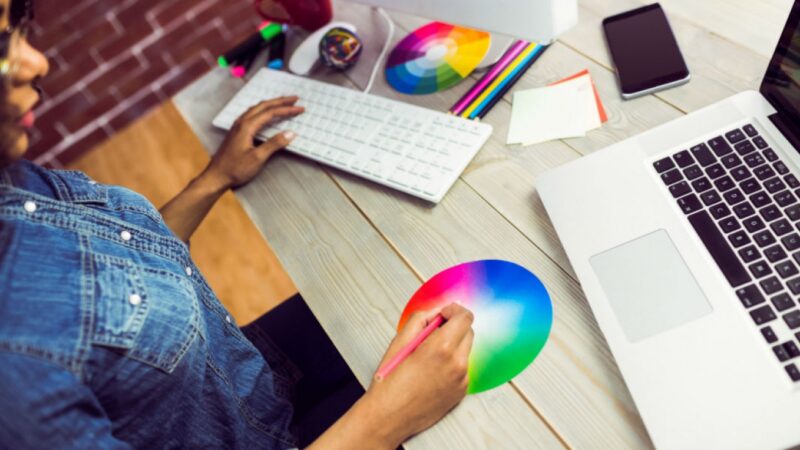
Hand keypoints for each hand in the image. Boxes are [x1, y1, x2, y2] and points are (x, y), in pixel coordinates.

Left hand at [203, 96, 303, 189]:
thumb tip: (290, 133)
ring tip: (283, 103)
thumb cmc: (235, 169)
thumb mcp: (257, 158)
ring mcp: (237, 126)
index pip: (271, 113)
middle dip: (280, 101)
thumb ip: (274, 144)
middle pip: (263, 106)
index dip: (287, 109)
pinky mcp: (236, 131)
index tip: (300, 108)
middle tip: (295, 99)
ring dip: (271, 104)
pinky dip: (263, 110)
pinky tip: (265, 113)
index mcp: (247, 126)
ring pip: (256, 108)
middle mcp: (241, 122)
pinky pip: (252, 114)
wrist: (216, 176)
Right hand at [364, 303, 474, 446]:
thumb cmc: (390, 381)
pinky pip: (463, 368)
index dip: (454, 311)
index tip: (443, 313)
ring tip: (429, 355)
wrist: (389, 417)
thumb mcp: (400, 341)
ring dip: (453, 345)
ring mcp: (462, 380)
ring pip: (466, 351)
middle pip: (468, 332)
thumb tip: (435, 312)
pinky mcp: (461, 392)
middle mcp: (457, 363)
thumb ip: (420, 319)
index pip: (465, 317)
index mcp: (441, 347)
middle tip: (433, 333)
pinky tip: (432, 371)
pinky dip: (452, 363)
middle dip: (454, 327)